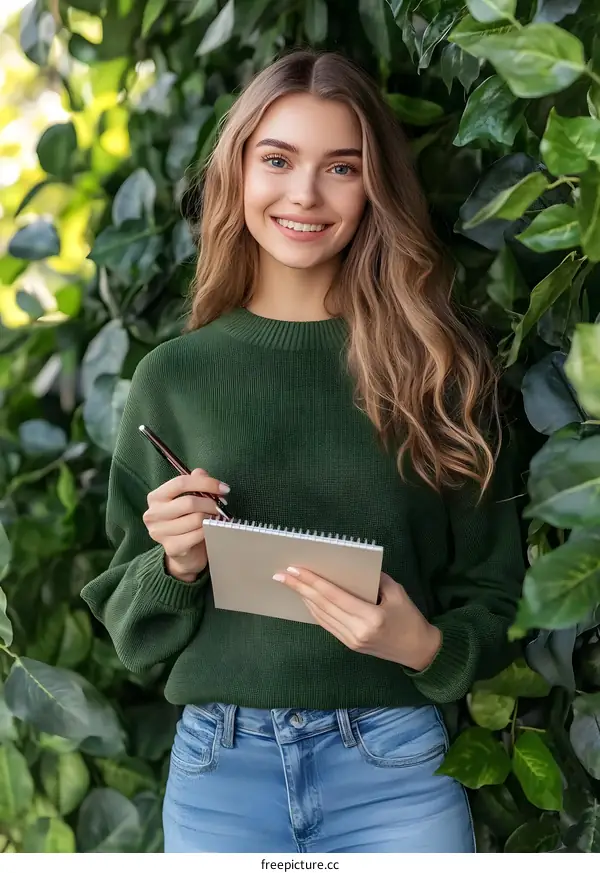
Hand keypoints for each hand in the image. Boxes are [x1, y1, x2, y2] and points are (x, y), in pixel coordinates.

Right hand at [143, 469, 229, 581]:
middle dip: (211, 503)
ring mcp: (160, 533)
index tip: (223, 488)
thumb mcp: (190, 498)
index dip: (205, 483)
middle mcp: (153, 514)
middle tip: (222, 506)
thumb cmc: (186, 520)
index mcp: (156, 497)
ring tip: (217, 517)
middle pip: (189, 502)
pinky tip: (211, 529)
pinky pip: (197, 535)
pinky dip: (208, 530)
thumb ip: (195, 483)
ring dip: (211, 518)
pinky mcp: (171, 547)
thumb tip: (201, 472)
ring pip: (195, 520)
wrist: (183, 551)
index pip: (180, 483)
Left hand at [274, 569, 441, 671]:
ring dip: (304, 599)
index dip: (313, 582)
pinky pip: (327, 624)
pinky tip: (307, 599)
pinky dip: (315, 610)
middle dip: (300, 588)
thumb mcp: (397, 592)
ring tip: (290, 584)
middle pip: (322, 606)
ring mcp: (351, 640)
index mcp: (370, 617)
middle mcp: (357, 631)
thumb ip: (375, 579)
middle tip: (281, 574)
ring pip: (321, 616)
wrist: (419, 651)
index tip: (295, 569)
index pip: (334, 596)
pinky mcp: (349, 645)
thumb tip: (351, 567)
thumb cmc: (410, 619)